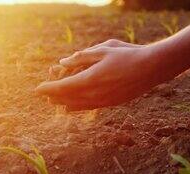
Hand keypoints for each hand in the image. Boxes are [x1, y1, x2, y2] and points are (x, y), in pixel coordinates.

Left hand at [37, 39, 171, 110]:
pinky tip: (70, 105)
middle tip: (44, 92)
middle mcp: (94, 94)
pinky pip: (87, 108)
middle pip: (66, 99)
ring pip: (76, 106)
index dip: (47, 89)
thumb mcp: (102, 50)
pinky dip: (76, 106)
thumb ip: (81, 57)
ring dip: (63, 102)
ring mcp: (102, 101)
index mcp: (90, 80)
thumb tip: (63, 63)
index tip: (37, 89)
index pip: (61, 88)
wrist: (153, 68)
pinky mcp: (110, 104)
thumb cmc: (127, 54)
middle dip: (53, 96)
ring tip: (54, 100)